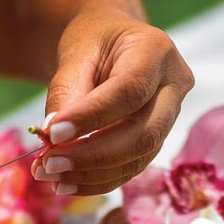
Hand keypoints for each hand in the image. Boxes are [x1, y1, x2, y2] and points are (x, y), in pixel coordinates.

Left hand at [32, 9, 193, 195]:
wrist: (112, 44)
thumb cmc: (94, 41)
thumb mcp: (76, 53)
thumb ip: (66, 93)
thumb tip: (53, 138)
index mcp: (156, 51)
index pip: (129, 91)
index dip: (91, 117)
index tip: (52, 134)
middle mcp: (174, 85)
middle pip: (144, 133)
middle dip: (93, 155)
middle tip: (49, 164)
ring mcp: (171, 117)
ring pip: (138, 157)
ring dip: (91, 173)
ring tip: (50, 175)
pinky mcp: (157, 140)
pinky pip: (131, 168)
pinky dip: (97, 180)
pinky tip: (66, 181)